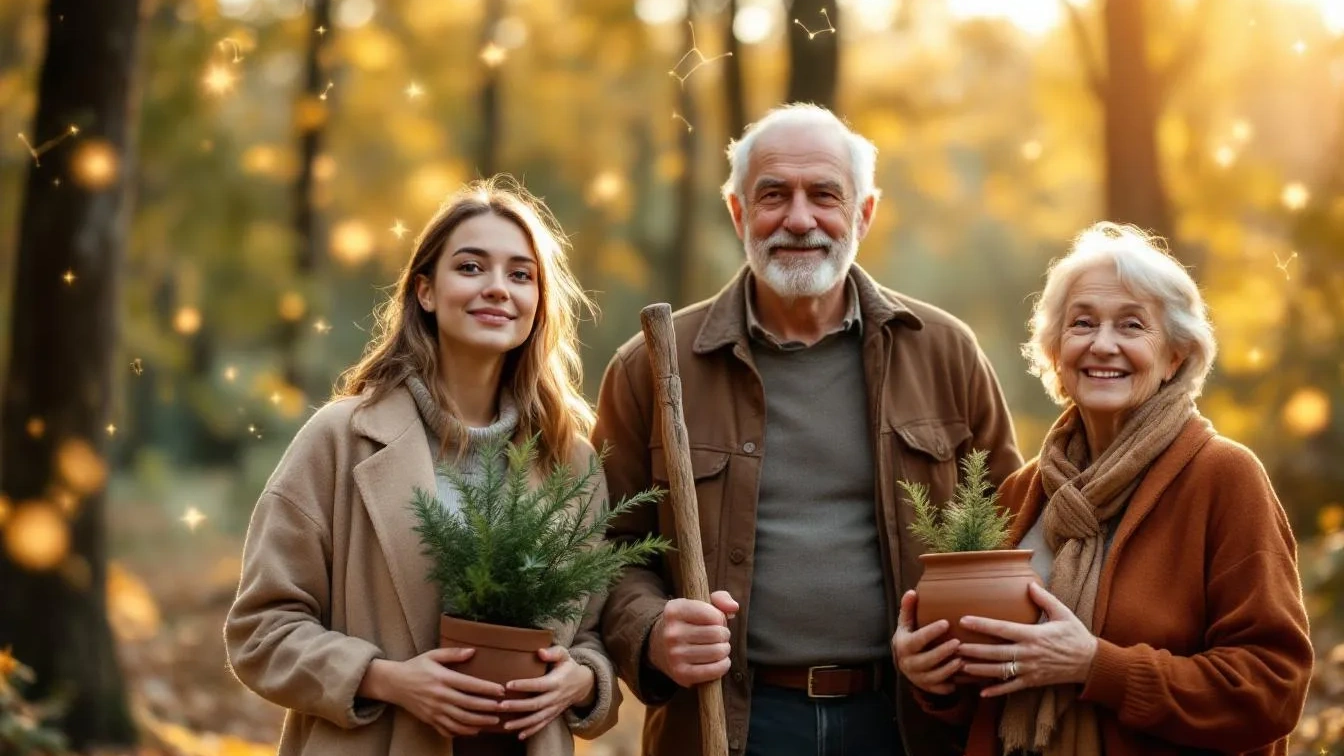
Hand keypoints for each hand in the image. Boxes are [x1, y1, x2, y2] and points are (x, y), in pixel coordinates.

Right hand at [358, 647, 505, 737]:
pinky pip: (449, 729)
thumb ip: (453, 653)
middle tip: (503, 707)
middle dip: (488, 708)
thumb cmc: (415, 667)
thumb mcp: (433, 655)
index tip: (501, 690)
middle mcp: (440, 696)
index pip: (470, 685)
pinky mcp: (430, 720)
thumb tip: (473, 651)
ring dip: (480, 722)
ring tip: (494, 721)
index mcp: (442, 679)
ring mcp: (434, 711)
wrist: (393, 683)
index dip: (487, 689)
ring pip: (461, 720)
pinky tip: (475, 730)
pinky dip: (463, 732)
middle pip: (469, 705)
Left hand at [497, 646, 595, 738]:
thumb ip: (553, 652)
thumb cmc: (568, 666)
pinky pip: (542, 725)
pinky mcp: (553, 715)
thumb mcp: (564, 655)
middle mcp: (556, 697)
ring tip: (506, 725)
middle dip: (517, 706)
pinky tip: (518, 735)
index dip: (524, 685)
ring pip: (537, 718)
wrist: (583, 684)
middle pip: (536, 704)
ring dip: (521, 723)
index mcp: (557, 681)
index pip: (539, 685)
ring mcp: (555, 708)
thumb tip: (540, 652)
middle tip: (501, 706)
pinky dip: (531, 731)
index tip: (508, 685)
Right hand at [648, 590, 737, 686]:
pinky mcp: (681, 673)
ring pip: (718, 652)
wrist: (659, 646)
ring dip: (724, 650)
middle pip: (717, 634)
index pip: (714, 615)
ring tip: (718, 647)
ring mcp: (675, 654)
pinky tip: (719, 661)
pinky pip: (714, 671)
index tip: (714, 622)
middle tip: (718, 637)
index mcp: (675, 610)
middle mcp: (672, 632)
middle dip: (724, 635)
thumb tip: (734, 607)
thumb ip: (721, 598)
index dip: (720, 619)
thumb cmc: (687, 622)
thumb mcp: (699, 603)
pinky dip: (723, 666)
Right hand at [892, 590, 962, 694]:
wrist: (903, 662)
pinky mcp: (927, 687)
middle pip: (926, 660)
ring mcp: (918, 677)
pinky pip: (939, 689)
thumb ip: (908, 609)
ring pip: (933, 676)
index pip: (917, 639)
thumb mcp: (905, 624)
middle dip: (942, 652)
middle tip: (958, 643)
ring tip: (962, 660)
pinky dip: (950, 685)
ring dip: (948, 670)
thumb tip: (912, 591)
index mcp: (903, 646)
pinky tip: (962, 679)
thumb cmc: (909, 638)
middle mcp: (908, 664)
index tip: (946, 623)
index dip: (931, 632)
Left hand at [957, 582, 1098, 697]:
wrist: (1092, 663)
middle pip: (995, 652)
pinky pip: (1012, 688)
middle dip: (973, 650)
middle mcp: (1028, 654)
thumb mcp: (1063, 613)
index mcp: (1033, 635)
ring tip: (960, 666)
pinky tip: (981, 693)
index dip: (982, 625)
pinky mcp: (1033, 682)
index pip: (1002, 629)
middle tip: (953, 647)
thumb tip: (1029, 583)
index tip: (964, 620)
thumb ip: (1044, 599)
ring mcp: (1030, 670)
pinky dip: (997, 691)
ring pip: (1000, 671)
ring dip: (979, 670)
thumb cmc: (1076, 635)